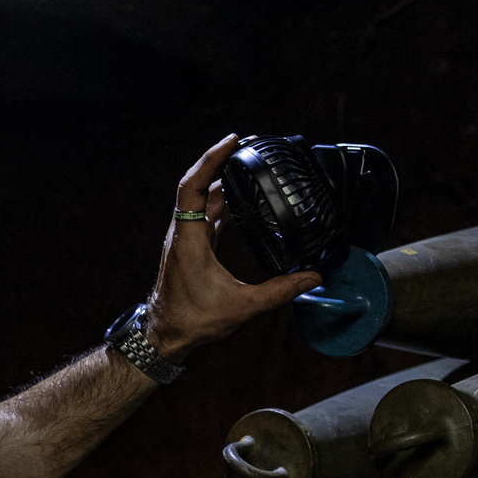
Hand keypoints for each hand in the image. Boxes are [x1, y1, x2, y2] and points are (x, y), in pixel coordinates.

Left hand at [142, 134, 322, 357]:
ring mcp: (186, 239)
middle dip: (223, 163)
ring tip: (249, 166)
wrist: (165, 336)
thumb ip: (279, 291)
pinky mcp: (191, 247)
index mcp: (188, 239)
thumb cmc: (192, 320)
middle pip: (200, 186)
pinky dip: (223, 202)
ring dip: (224, 182)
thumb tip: (312, 278)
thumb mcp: (241, 306)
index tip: (232, 141)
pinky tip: (243, 200)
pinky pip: (206, 214)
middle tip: (250, 147)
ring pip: (203, 200)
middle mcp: (184, 233)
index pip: (193, 186)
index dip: (210, 160)